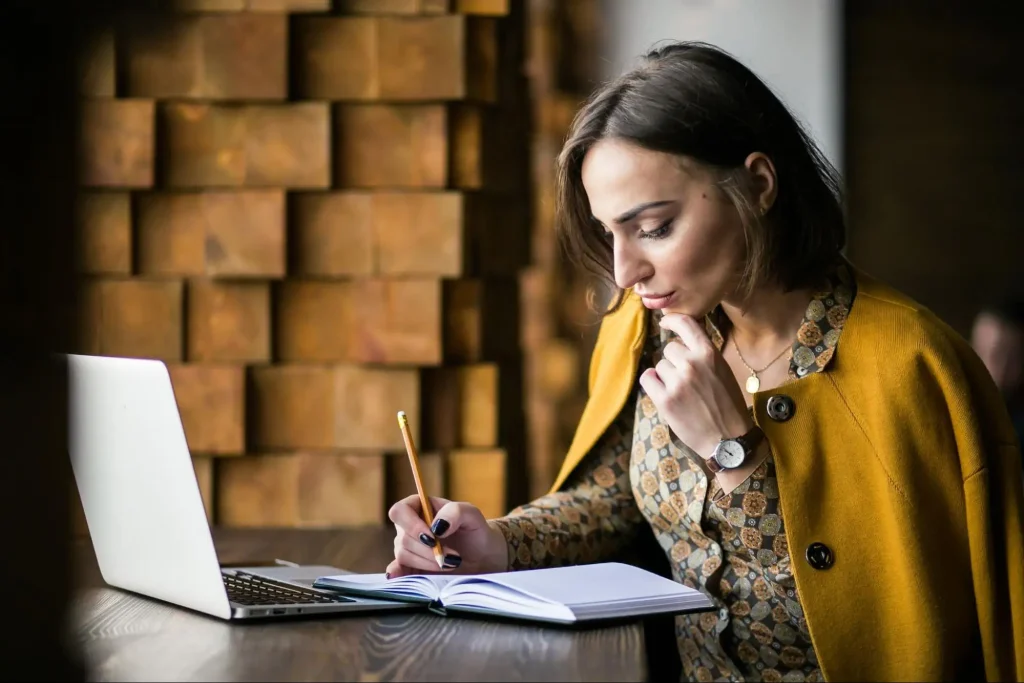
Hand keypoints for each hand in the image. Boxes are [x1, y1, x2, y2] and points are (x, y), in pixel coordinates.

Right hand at [385, 494, 507, 577]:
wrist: (482, 558)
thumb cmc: (475, 531)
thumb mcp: (471, 515)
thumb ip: (455, 511)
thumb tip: (436, 527)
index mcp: (420, 507)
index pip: (400, 511)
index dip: (412, 525)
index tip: (433, 537)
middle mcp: (409, 527)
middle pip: (403, 538)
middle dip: (428, 550)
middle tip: (452, 556)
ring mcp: (408, 548)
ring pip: (403, 556)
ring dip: (427, 562)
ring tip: (450, 563)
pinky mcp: (410, 568)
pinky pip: (396, 571)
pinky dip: (397, 574)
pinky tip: (401, 577)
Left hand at [639, 313, 751, 458]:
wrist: (728, 439)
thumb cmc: (727, 406)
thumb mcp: (722, 371)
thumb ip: (703, 355)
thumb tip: (680, 343)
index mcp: (709, 354)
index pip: (686, 324)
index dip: (672, 321)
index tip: (665, 323)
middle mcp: (692, 363)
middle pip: (669, 349)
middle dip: (675, 362)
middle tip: (687, 381)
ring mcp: (677, 381)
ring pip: (659, 366)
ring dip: (666, 377)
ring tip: (683, 394)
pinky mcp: (665, 399)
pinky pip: (647, 379)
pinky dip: (653, 385)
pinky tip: (665, 394)